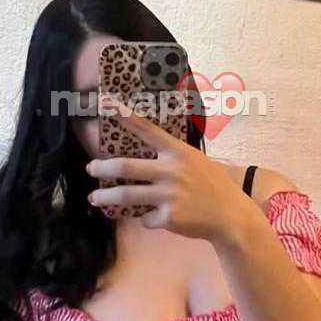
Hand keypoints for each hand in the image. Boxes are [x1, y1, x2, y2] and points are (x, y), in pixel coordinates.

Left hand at [85, 99, 255, 243]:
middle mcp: (171, 171)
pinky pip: (145, 218)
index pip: (146, 129)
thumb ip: (172, 157)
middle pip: (126, 166)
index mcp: (178, 152)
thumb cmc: (213, 185)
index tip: (105, 102)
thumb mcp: (196, 161)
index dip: (124, 115)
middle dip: (102, 167)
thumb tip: (144, 155)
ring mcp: (169, 195)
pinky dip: (145, 218)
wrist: (231, 216)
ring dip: (105, 196)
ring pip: (126, 195)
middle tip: (90, 168)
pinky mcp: (169, 217)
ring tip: (94, 197)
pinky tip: (152, 217)